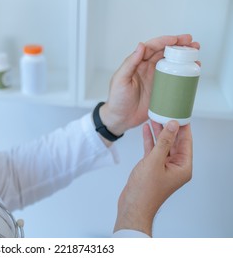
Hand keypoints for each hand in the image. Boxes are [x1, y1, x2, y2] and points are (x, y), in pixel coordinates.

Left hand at [101, 34, 199, 135]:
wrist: (121, 119)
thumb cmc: (117, 99)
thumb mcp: (120, 79)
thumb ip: (130, 63)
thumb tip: (141, 46)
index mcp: (137, 63)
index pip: (152, 47)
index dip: (165, 41)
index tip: (176, 39)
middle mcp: (147, 68)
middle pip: (165, 52)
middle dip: (179, 45)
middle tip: (191, 42)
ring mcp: (156, 79)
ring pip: (172, 64)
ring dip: (184, 57)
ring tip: (196, 53)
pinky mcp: (162, 90)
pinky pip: (175, 79)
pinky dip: (184, 73)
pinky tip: (193, 70)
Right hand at [113, 120, 192, 236]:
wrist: (133, 205)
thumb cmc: (145, 190)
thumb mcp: (155, 161)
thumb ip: (164, 142)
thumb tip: (173, 126)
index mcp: (183, 167)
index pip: (186, 142)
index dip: (183, 127)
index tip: (179, 114)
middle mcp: (175, 167)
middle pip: (175, 142)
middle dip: (169, 128)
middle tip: (165, 113)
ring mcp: (163, 167)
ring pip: (163, 145)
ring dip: (159, 132)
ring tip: (155, 117)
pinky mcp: (152, 167)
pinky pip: (154, 150)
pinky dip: (150, 140)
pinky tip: (147, 130)